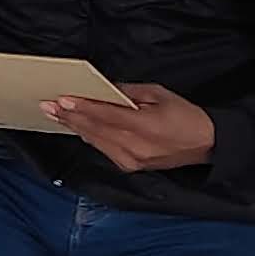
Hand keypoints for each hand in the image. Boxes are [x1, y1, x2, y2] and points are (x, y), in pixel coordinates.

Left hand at [44, 84, 215, 171]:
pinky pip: (103, 149)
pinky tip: (76, 127)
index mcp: (145, 127)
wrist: (207, 144)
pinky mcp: (131, 167)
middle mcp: (135, 148)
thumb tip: (104, 88)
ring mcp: (131, 161)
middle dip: (70, 117)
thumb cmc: (185, 115)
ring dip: (75, 127)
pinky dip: (89, 137)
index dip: (82, 108)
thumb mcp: (159, 94)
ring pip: (96, 141)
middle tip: (47, 105)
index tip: (62, 99)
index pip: (106, 116)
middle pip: (95, 130)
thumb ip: (128, 93)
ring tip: (55, 114)